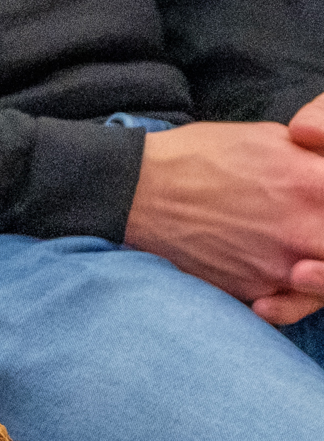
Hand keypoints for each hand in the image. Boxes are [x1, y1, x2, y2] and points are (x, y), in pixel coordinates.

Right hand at [123, 117, 323, 324]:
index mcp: (314, 184)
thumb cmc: (200, 157)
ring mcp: (283, 268)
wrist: (135, 190)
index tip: (323, 206)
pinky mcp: (256, 292)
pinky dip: (289, 293)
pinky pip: (292, 302)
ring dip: (317, 274)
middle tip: (312, 233)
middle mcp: (307, 230)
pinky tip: (273, 270)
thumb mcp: (268, 138)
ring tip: (298, 258)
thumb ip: (315, 160)